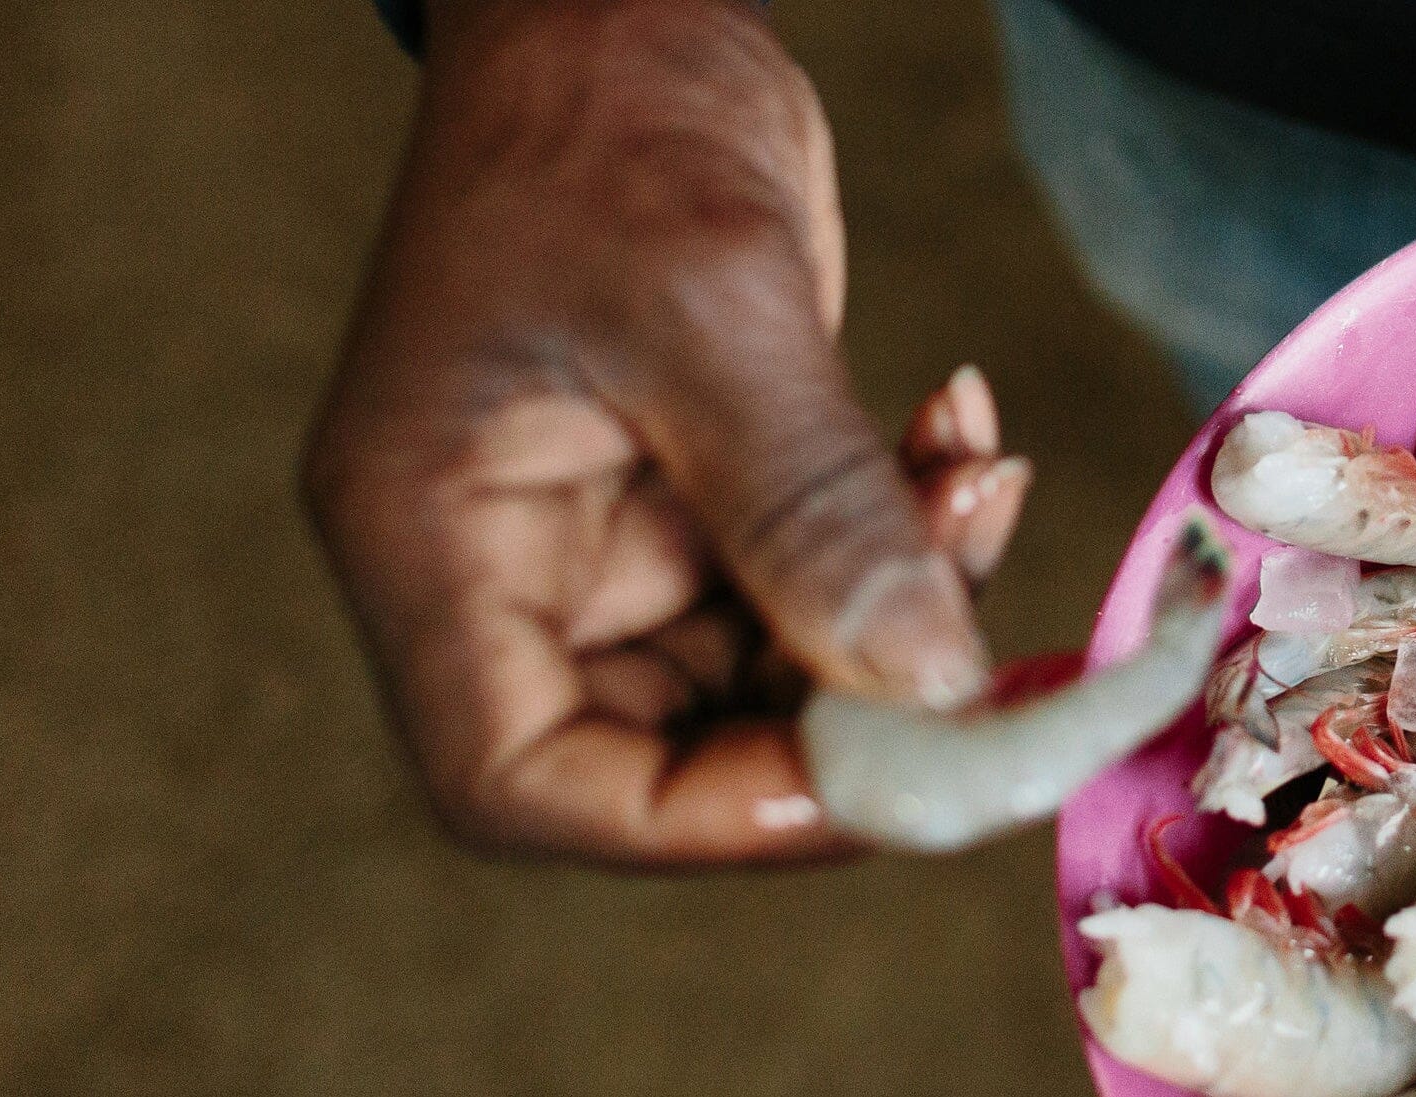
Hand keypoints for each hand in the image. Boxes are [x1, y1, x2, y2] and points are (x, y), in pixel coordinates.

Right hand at [303, 0, 1027, 866]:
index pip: (523, 779)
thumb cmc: (606, 122)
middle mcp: (502, 567)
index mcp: (429, 538)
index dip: (697, 819)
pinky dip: (904, 543)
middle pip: (662, 752)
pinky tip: (963, 444)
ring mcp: (603, 540)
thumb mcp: (712, 307)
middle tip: (986, 662)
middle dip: (841, 721)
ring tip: (978, 487)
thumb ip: (812, 507)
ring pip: (766, 678)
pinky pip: (811, 587)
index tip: (872, 779)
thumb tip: (930, 687)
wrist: (622, 6)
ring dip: (899, 620)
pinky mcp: (694, 500)